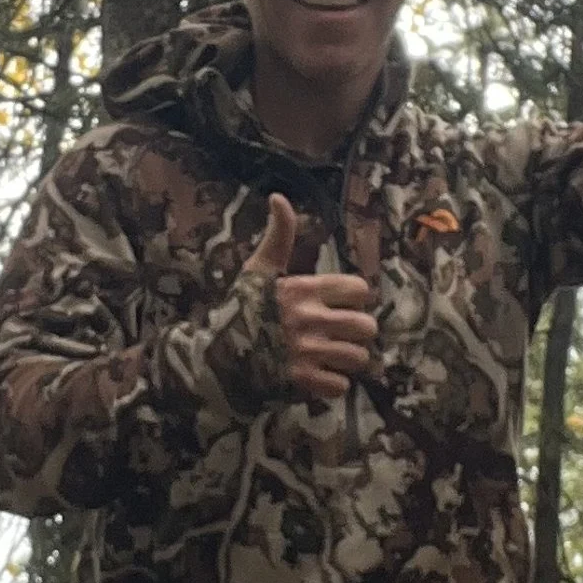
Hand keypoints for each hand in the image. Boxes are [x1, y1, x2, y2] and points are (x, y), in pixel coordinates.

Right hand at [247, 192, 378, 401]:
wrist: (215, 356)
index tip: (340, 304)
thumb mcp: (258, 269)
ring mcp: (306, 352)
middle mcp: (309, 319)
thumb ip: (278, 235)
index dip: (354, 298)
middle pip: (366, 326)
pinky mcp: (301, 380)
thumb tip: (278, 197)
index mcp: (303, 289)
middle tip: (342, 335)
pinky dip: (333, 385)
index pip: (359, 290)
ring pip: (358, 358)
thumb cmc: (240, 309)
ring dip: (348, 360)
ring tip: (332, 357)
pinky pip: (340, 386)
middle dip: (357, 332)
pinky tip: (319, 376)